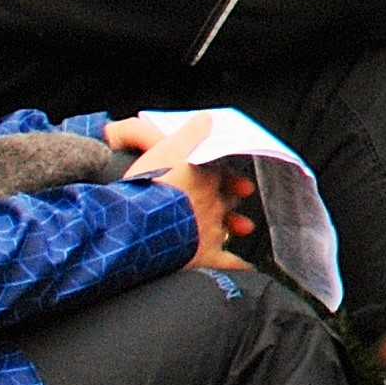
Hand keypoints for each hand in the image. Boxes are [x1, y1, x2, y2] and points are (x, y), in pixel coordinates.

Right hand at [107, 130, 254, 269]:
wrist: (139, 225)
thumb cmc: (150, 186)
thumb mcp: (166, 148)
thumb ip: (190, 134)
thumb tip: (207, 118)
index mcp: (204, 179)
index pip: (221, 173)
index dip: (226, 174)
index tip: (235, 176)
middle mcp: (212, 204)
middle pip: (227, 199)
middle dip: (231, 197)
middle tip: (238, 197)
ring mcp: (209, 230)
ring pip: (228, 227)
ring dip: (236, 226)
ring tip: (244, 227)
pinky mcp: (202, 254)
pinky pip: (226, 261)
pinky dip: (237, 264)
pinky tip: (247, 267)